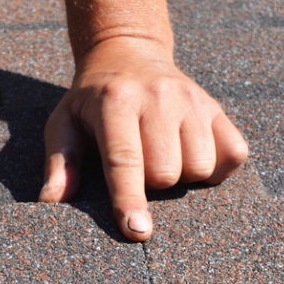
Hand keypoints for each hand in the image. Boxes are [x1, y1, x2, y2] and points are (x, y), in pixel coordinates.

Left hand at [38, 36, 248, 240]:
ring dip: (183, 177)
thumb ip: (59, 164)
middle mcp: (158, 97)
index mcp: (115, 103)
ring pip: (200, 168)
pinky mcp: (216, 107)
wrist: (128, 52)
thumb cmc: (92, 100)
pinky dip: (216, 168)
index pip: (125, 160)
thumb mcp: (64, 123)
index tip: (137, 232)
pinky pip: (233, 154)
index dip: (130, 199)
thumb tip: (50, 202)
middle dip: (152, 184)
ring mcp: (192, 100)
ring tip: (164, 158)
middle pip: (166, 172)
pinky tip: (192, 155)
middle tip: (139, 165)